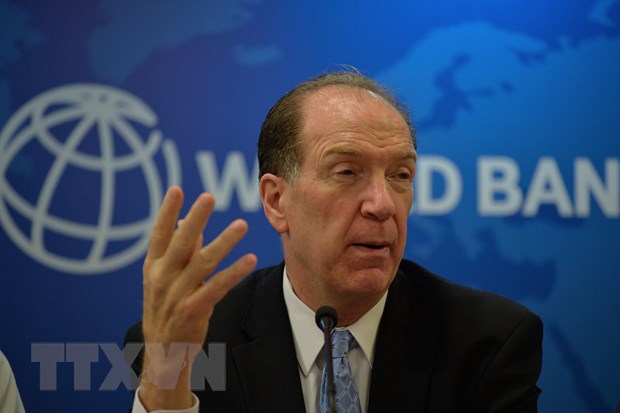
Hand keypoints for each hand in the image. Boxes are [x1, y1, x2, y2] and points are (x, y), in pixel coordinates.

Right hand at [139, 186, 256, 409]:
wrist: (162, 352)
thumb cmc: (166, 309)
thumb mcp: (163, 279)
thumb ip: (177, 251)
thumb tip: (183, 221)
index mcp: (152, 266)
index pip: (158, 234)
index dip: (166, 210)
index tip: (176, 189)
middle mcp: (162, 278)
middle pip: (180, 243)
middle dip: (196, 219)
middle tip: (208, 196)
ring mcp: (177, 295)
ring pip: (203, 262)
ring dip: (224, 242)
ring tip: (242, 224)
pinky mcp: (193, 310)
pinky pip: (218, 286)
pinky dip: (234, 272)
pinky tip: (250, 259)